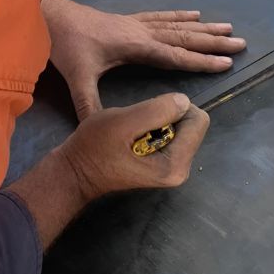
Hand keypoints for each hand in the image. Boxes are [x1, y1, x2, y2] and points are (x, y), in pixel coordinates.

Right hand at [10, 93, 209, 246]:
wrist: (74, 172)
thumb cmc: (94, 147)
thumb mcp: (122, 122)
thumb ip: (156, 111)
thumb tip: (184, 101)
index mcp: (176, 164)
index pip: (199, 120)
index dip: (174, 107)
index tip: (147, 113)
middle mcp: (181, 170)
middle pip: (192, 124)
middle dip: (167, 116)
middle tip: (136, 124)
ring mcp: (172, 170)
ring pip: (181, 128)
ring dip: (158, 122)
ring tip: (132, 131)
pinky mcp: (163, 166)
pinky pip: (169, 136)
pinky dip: (153, 129)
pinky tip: (133, 138)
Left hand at [41, 0, 245, 119]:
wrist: (51, 15)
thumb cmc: (66, 45)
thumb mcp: (77, 78)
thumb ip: (89, 105)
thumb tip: (98, 131)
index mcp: (135, 46)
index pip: (175, 55)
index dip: (200, 60)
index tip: (226, 63)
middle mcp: (142, 32)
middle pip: (184, 37)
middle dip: (213, 42)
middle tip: (241, 43)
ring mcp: (137, 23)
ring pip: (178, 25)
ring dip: (204, 28)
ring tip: (228, 28)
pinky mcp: (129, 19)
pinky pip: (162, 17)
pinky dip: (181, 16)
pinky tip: (195, 14)